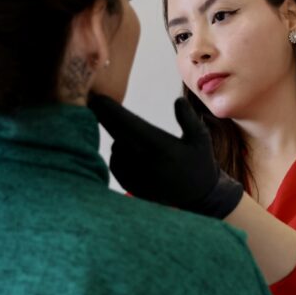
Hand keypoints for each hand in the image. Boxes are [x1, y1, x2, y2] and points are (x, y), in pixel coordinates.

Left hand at [89, 94, 243, 218]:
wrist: (199, 197)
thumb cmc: (200, 162)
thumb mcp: (201, 138)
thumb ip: (188, 118)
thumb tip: (178, 100)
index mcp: (163, 147)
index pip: (130, 124)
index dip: (112, 110)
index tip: (99, 97)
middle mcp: (148, 162)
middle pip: (117, 134)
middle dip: (104, 117)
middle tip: (94, 101)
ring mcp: (139, 177)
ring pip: (116, 149)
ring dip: (117, 137)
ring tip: (124, 131)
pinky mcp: (134, 187)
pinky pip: (116, 166)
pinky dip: (118, 155)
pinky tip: (126, 148)